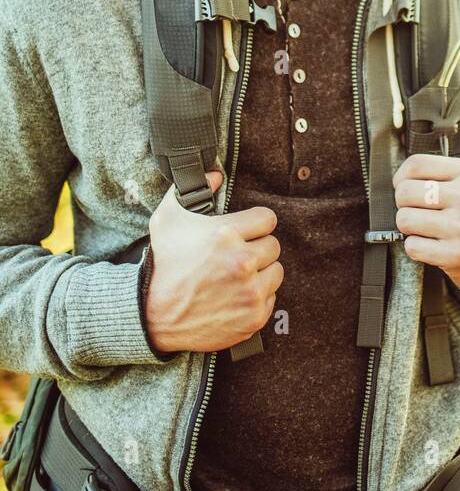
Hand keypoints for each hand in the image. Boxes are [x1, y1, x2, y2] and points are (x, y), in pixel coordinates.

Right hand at [144, 170, 283, 353]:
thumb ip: (188, 192)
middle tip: (237, 256)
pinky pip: (270, 298)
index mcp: (226, 234)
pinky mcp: (254, 316)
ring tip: (238, 276)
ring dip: (261, 273)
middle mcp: (243, 261)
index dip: (256, 224)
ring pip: (276, 272)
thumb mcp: (167, 221)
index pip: (268, 219)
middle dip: (257, 248)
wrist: (153, 316)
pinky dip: (257, 298)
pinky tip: (236, 297)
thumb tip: (216, 174)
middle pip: (273, 245)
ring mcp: (251, 291)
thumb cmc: (163, 266)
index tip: (246, 231)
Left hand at [393, 153, 459, 291]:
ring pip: (404, 219)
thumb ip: (442, 166)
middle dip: (403, 203)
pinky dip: (415, 247)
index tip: (405, 185)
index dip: (401, 177)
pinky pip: (412, 246)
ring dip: (408, 227)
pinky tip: (431, 245)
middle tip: (416, 210)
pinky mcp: (458, 254)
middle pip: (405, 192)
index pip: (416, 164)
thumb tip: (404, 160)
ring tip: (424, 227)